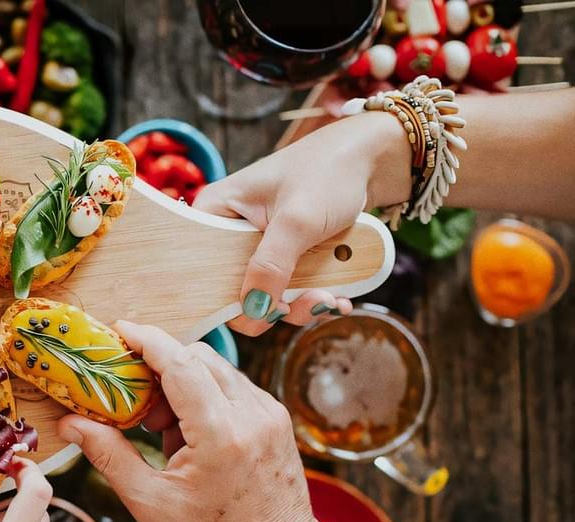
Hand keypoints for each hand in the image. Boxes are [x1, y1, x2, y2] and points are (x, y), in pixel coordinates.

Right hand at [57, 322, 317, 521]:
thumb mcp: (151, 503)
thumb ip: (109, 456)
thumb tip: (71, 425)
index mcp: (220, 435)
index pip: (180, 364)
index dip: (147, 340)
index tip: (119, 330)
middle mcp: (251, 414)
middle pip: (197, 358)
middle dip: (160, 367)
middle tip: (134, 400)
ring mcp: (269, 413)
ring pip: (216, 369)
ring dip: (182, 384)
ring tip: (161, 429)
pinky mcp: (276, 418)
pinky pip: (233, 387)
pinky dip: (205, 397)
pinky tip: (190, 436)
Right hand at [193, 111, 411, 335]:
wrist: (373, 157)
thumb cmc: (329, 170)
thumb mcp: (297, 220)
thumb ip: (271, 266)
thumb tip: (254, 311)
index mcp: (214, 213)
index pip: (201, 270)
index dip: (226, 298)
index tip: (264, 307)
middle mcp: (228, 232)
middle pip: (234, 289)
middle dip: (272, 306)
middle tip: (308, 304)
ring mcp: (258, 245)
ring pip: (265, 295)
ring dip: (299, 305)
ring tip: (329, 300)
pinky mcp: (284, 254)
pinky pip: (287, 289)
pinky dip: (312, 298)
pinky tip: (337, 298)